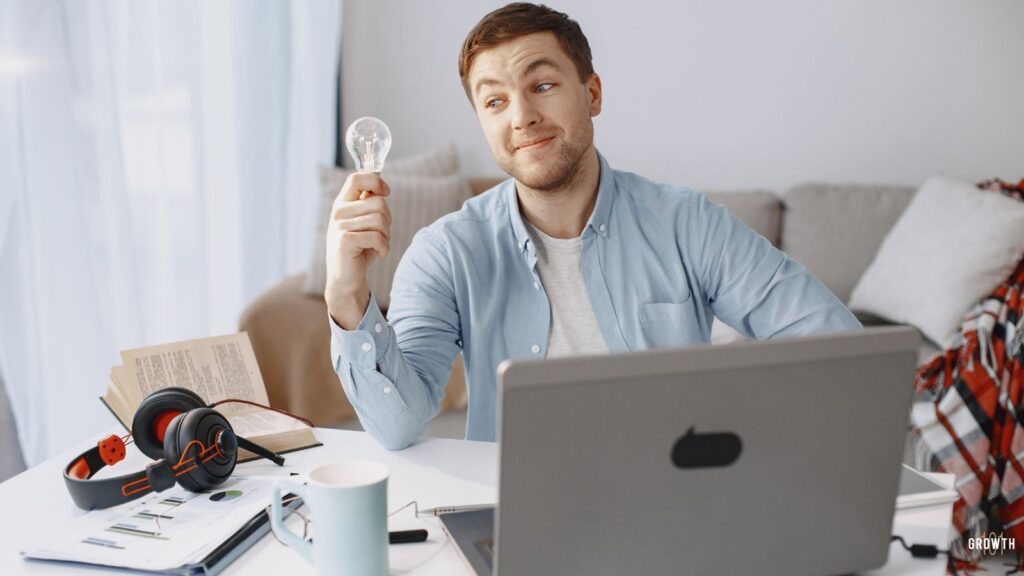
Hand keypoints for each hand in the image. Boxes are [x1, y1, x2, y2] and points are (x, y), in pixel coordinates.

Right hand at [325, 172, 391, 328]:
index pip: (357, 178)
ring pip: (380, 220)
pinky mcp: (345, 241)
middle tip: (383, 234)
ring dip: (387, 235)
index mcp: (342, 203)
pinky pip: (377, 236)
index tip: (386, 192)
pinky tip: (380, 254)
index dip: (376, 182)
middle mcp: (338, 212)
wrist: (346, 280)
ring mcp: (339, 226)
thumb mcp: (365, 224)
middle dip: (388, 220)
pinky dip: (384, 247)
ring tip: (380, 245)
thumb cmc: (359, 250)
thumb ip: (369, 205)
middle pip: (378, 202)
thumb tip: (380, 186)